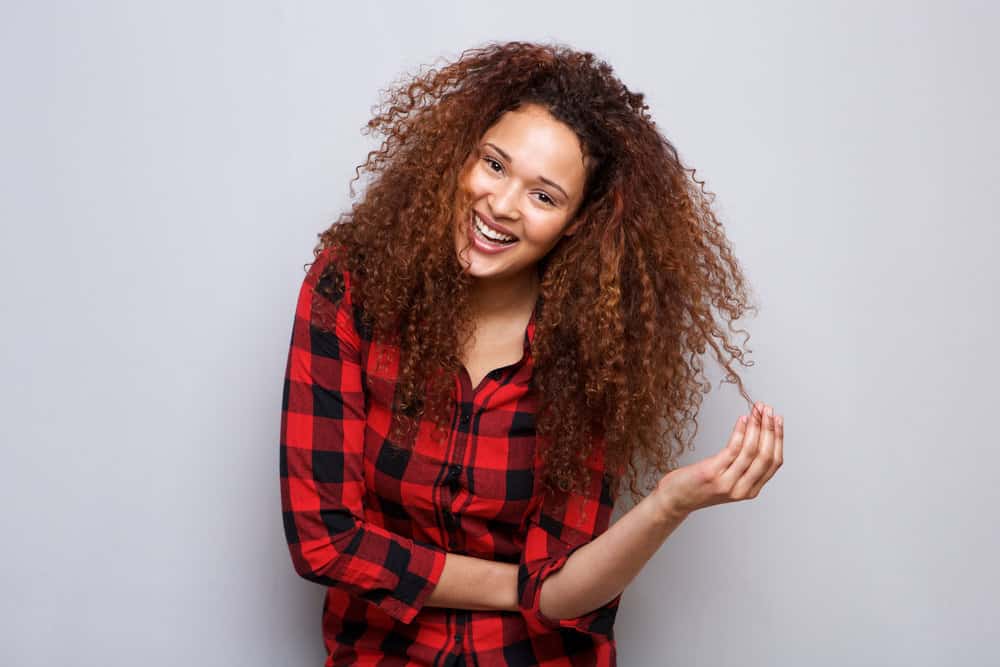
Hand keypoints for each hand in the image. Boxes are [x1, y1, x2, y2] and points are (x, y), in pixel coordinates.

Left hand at [653, 401, 783, 518]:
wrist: (674, 500)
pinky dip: (741, 432)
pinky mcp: (712, 474)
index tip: (778, 420)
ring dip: (757, 427)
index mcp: (750, 491)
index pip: (773, 463)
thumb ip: (743, 467)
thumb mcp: (727, 479)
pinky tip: (743, 419)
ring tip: (758, 410)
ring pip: (751, 451)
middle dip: (770, 430)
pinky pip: (733, 449)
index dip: (778, 439)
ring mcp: (727, 483)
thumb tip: (757, 436)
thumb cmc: (698, 485)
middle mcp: (742, 489)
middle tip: (769, 410)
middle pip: (765, 456)